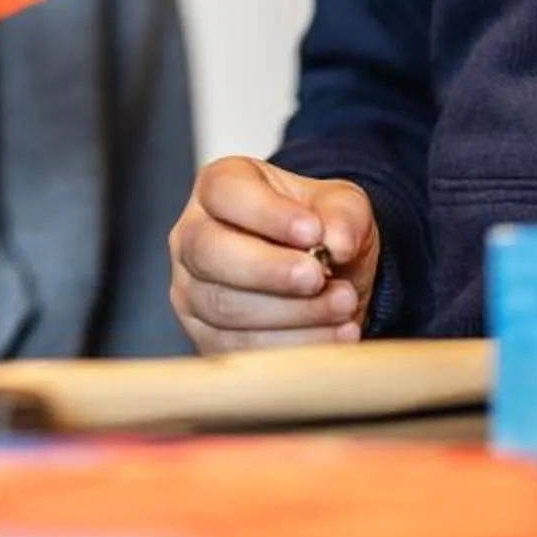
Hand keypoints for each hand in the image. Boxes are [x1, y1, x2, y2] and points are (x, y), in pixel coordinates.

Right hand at [168, 155, 378, 352]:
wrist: (326, 277)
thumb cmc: (319, 230)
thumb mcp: (342, 207)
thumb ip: (344, 215)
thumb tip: (337, 242)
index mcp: (219, 187)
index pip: (225, 192)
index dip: (267, 214)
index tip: (313, 232)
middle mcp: (193, 237)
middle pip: (210, 253)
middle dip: (269, 270)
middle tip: (317, 276)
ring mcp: (193, 291)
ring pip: (225, 307)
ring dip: (292, 312)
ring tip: (343, 305)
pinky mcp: (206, 338)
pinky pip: (241, 349)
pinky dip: (294, 345)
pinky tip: (334, 334)